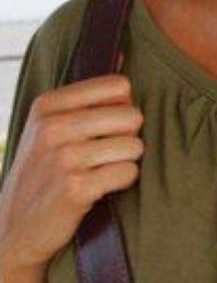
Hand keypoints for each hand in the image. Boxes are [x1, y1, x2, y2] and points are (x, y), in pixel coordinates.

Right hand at [0, 75, 143, 275]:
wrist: (14, 229)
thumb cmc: (43, 172)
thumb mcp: (49, 126)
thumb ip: (84, 95)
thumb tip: (121, 52)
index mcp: (48, 105)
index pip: (119, 86)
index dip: (121, 108)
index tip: (102, 127)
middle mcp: (54, 127)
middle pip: (133, 115)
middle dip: (126, 137)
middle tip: (101, 155)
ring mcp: (64, 158)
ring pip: (135, 145)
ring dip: (124, 162)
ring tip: (98, 172)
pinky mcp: (76, 188)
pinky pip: (129, 172)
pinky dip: (121, 182)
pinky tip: (98, 189)